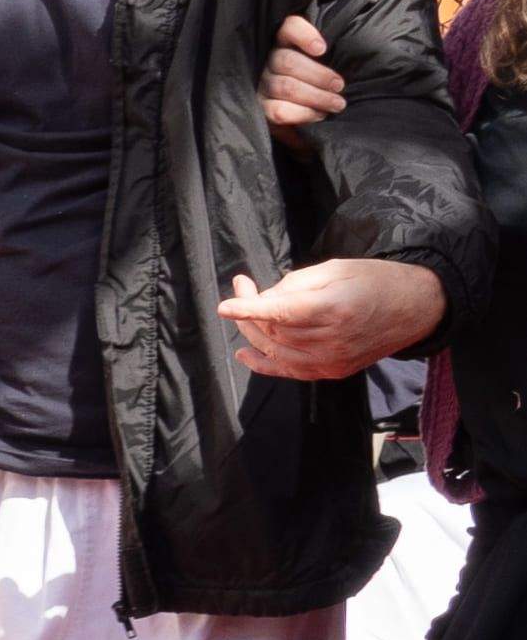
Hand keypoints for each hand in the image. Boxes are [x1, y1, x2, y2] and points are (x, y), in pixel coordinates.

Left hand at [220, 254, 447, 381]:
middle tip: (244, 285)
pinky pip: (291, 371)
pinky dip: (265, 363)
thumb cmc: (375, 280)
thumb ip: (297, 284)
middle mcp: (333, 340)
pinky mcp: (334, 371)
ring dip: (254, 332)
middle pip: (275, 331)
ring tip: (245, 312)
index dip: (250, 309)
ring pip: (277, 351)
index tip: (225, 305)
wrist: (415, 308)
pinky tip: (246, 352)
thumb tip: (265, 299)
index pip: (281, 314)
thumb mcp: (337, 268)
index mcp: (334, 309)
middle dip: (251, 310)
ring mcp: (333, 360)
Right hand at [260, 11, 344, 137]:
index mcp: (283, 41)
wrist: (298, 110)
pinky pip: (279, 110)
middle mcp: (267, 60)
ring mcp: (261, 84)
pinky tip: (319, 114)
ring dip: (317, 97)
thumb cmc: (316, 79)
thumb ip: (327, 51)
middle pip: (288, 62)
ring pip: (287, 87)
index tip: (322, 49)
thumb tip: (346, 48)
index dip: (303, 35)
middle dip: (319, 75)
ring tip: (337, 103)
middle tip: (339, 85)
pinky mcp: (260, 107)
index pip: (288, 28)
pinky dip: (303, 113)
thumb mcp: (322, 60)